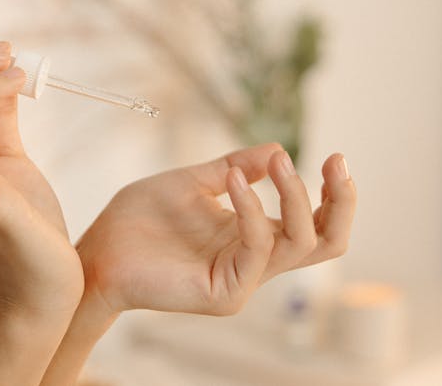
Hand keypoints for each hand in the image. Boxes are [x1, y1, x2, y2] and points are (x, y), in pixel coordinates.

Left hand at [75, 143, 355, 315]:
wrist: (99, 249)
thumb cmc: (140, 220)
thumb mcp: (193, 181)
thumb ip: (236, 167)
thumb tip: (278, 149)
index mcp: (254, 235)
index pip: (316, 223)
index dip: (335, 194)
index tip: (336, 157)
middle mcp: (256, 259)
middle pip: (327, 242)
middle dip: (342, 201)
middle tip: (336, 162)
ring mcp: (244, 279)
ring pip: (300, 244)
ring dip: (294, 196)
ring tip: (277, 163)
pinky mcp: (225, 293)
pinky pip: (256, 249)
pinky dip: (252, 210)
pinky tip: (233, 181)